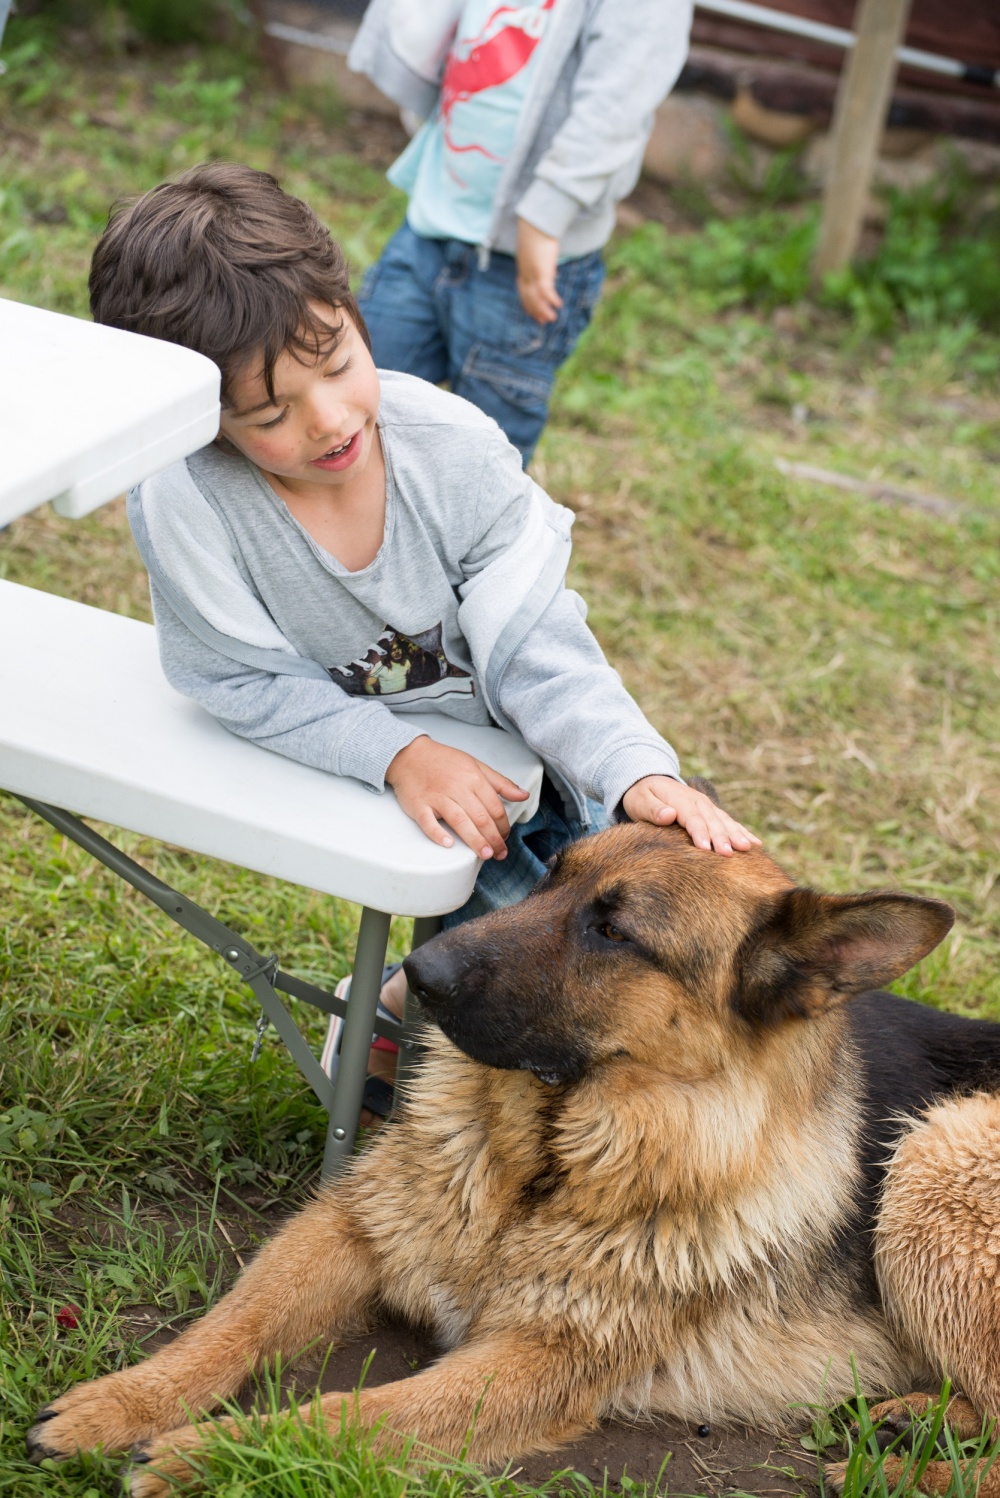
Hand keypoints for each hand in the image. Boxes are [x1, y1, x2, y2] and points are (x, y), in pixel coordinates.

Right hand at [386, 736, 529, 858]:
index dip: (503, 825)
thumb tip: (523, 795)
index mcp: (473, 778)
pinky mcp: (419, 805)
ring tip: (485, 855)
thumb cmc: (444, 761)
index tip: (505, 837)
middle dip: (493, 838)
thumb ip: (500, 783)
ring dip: (475, 840)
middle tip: (500, 853)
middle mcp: (457, 788)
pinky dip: (438, 833)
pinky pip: (428, 822)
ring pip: (459, 821)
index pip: (494, 807)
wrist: (409, 755)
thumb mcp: (476, 766)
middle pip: (480, 817)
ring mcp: (437, 797)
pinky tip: (448, 844)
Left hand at [516, 218, 561, 323]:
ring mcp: (532, 274)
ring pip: (536, 298)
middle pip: (528, 297)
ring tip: (551, 318)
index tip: (531, 311)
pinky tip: (558, 305)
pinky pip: (546, 291)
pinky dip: (551, 300)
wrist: (535, 223)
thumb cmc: (537, 229)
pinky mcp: (542, 272)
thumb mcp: (535, 245)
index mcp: (523, 267)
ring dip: (543, 310)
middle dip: (535, 310)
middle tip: (542, 321)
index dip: (527, 302)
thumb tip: (545, 252)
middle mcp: (526, 273)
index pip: (523, 289)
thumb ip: (539, 253)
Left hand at [621, 776, 760, 855]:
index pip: (692, 818)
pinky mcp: (712, 812)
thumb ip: (653, 809)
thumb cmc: (641, 796)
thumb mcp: (640, 801)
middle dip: (722, 837)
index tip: (707, 848)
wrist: (648, 781)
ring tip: (748, 849)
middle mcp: (697, 801)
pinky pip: (729, 823)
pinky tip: (756, 844)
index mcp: (680, 799)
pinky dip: (742, 832)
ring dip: (736, 835)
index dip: (700, 833)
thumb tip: (669, 814)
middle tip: (729, 854)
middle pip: (712, 821)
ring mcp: (707, 806)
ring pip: (725, 821)